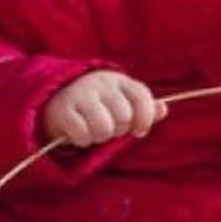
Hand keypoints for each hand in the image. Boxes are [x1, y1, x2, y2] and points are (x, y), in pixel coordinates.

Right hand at [42, 70, 165, 146]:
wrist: (57, 96)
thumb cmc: (99, 104)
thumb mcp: (123, 101)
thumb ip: (144, 107)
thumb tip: (163, 110)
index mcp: (120, 81)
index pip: (142, 97)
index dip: (144, 118)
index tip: (139, 130)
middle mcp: (101, 84)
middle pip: (123, 117)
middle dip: (118, 130)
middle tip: (108, 127)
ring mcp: (81, 95)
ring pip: (104, 128)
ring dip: (100, 137)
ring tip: (94, 131)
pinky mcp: (63, 109)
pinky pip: (83, 134)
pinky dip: (82, 140)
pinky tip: (79, 133)